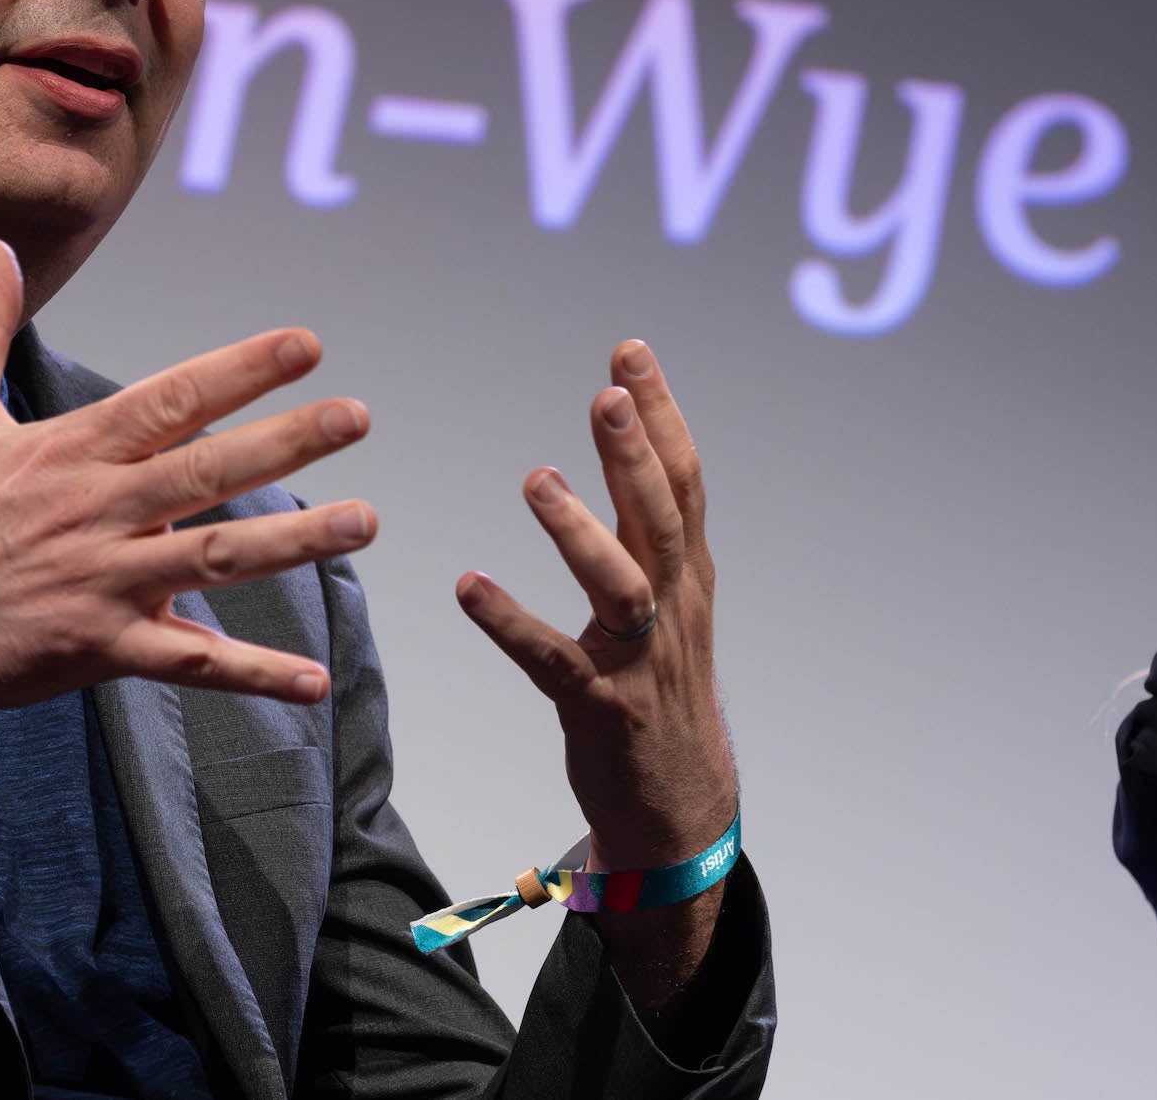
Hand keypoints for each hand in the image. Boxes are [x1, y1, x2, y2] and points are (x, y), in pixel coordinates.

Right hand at [0, 238, 375, 770]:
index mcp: (65, 451)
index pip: (169, 399)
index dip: (239, 370)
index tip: (305, 344)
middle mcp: (92, 512)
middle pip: (209, 469)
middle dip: (289, 441)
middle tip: (356, 416)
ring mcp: (99, 584)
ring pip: (215, 558)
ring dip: (295, 543)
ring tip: (364, 522)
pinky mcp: (95, 651)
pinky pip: (187, 662)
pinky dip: (252, 674)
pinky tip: (311, 682)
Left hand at [456, 340, 736, 874]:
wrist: (681, 806)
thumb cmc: (662, 689)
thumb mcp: (672, 602)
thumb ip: (651, 529)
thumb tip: (632, 439)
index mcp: (688, 576)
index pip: (683, 480)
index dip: (662, 413)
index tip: (630, 349)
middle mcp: (674, 609)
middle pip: (664, 518)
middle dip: (636, 452)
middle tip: (607, 393)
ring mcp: (641, 662)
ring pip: (621, 588)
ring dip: (580, 533)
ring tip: (536, 479)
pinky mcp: (602, 709)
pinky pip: (554, 662)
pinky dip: (513, 624)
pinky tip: (469, 587)